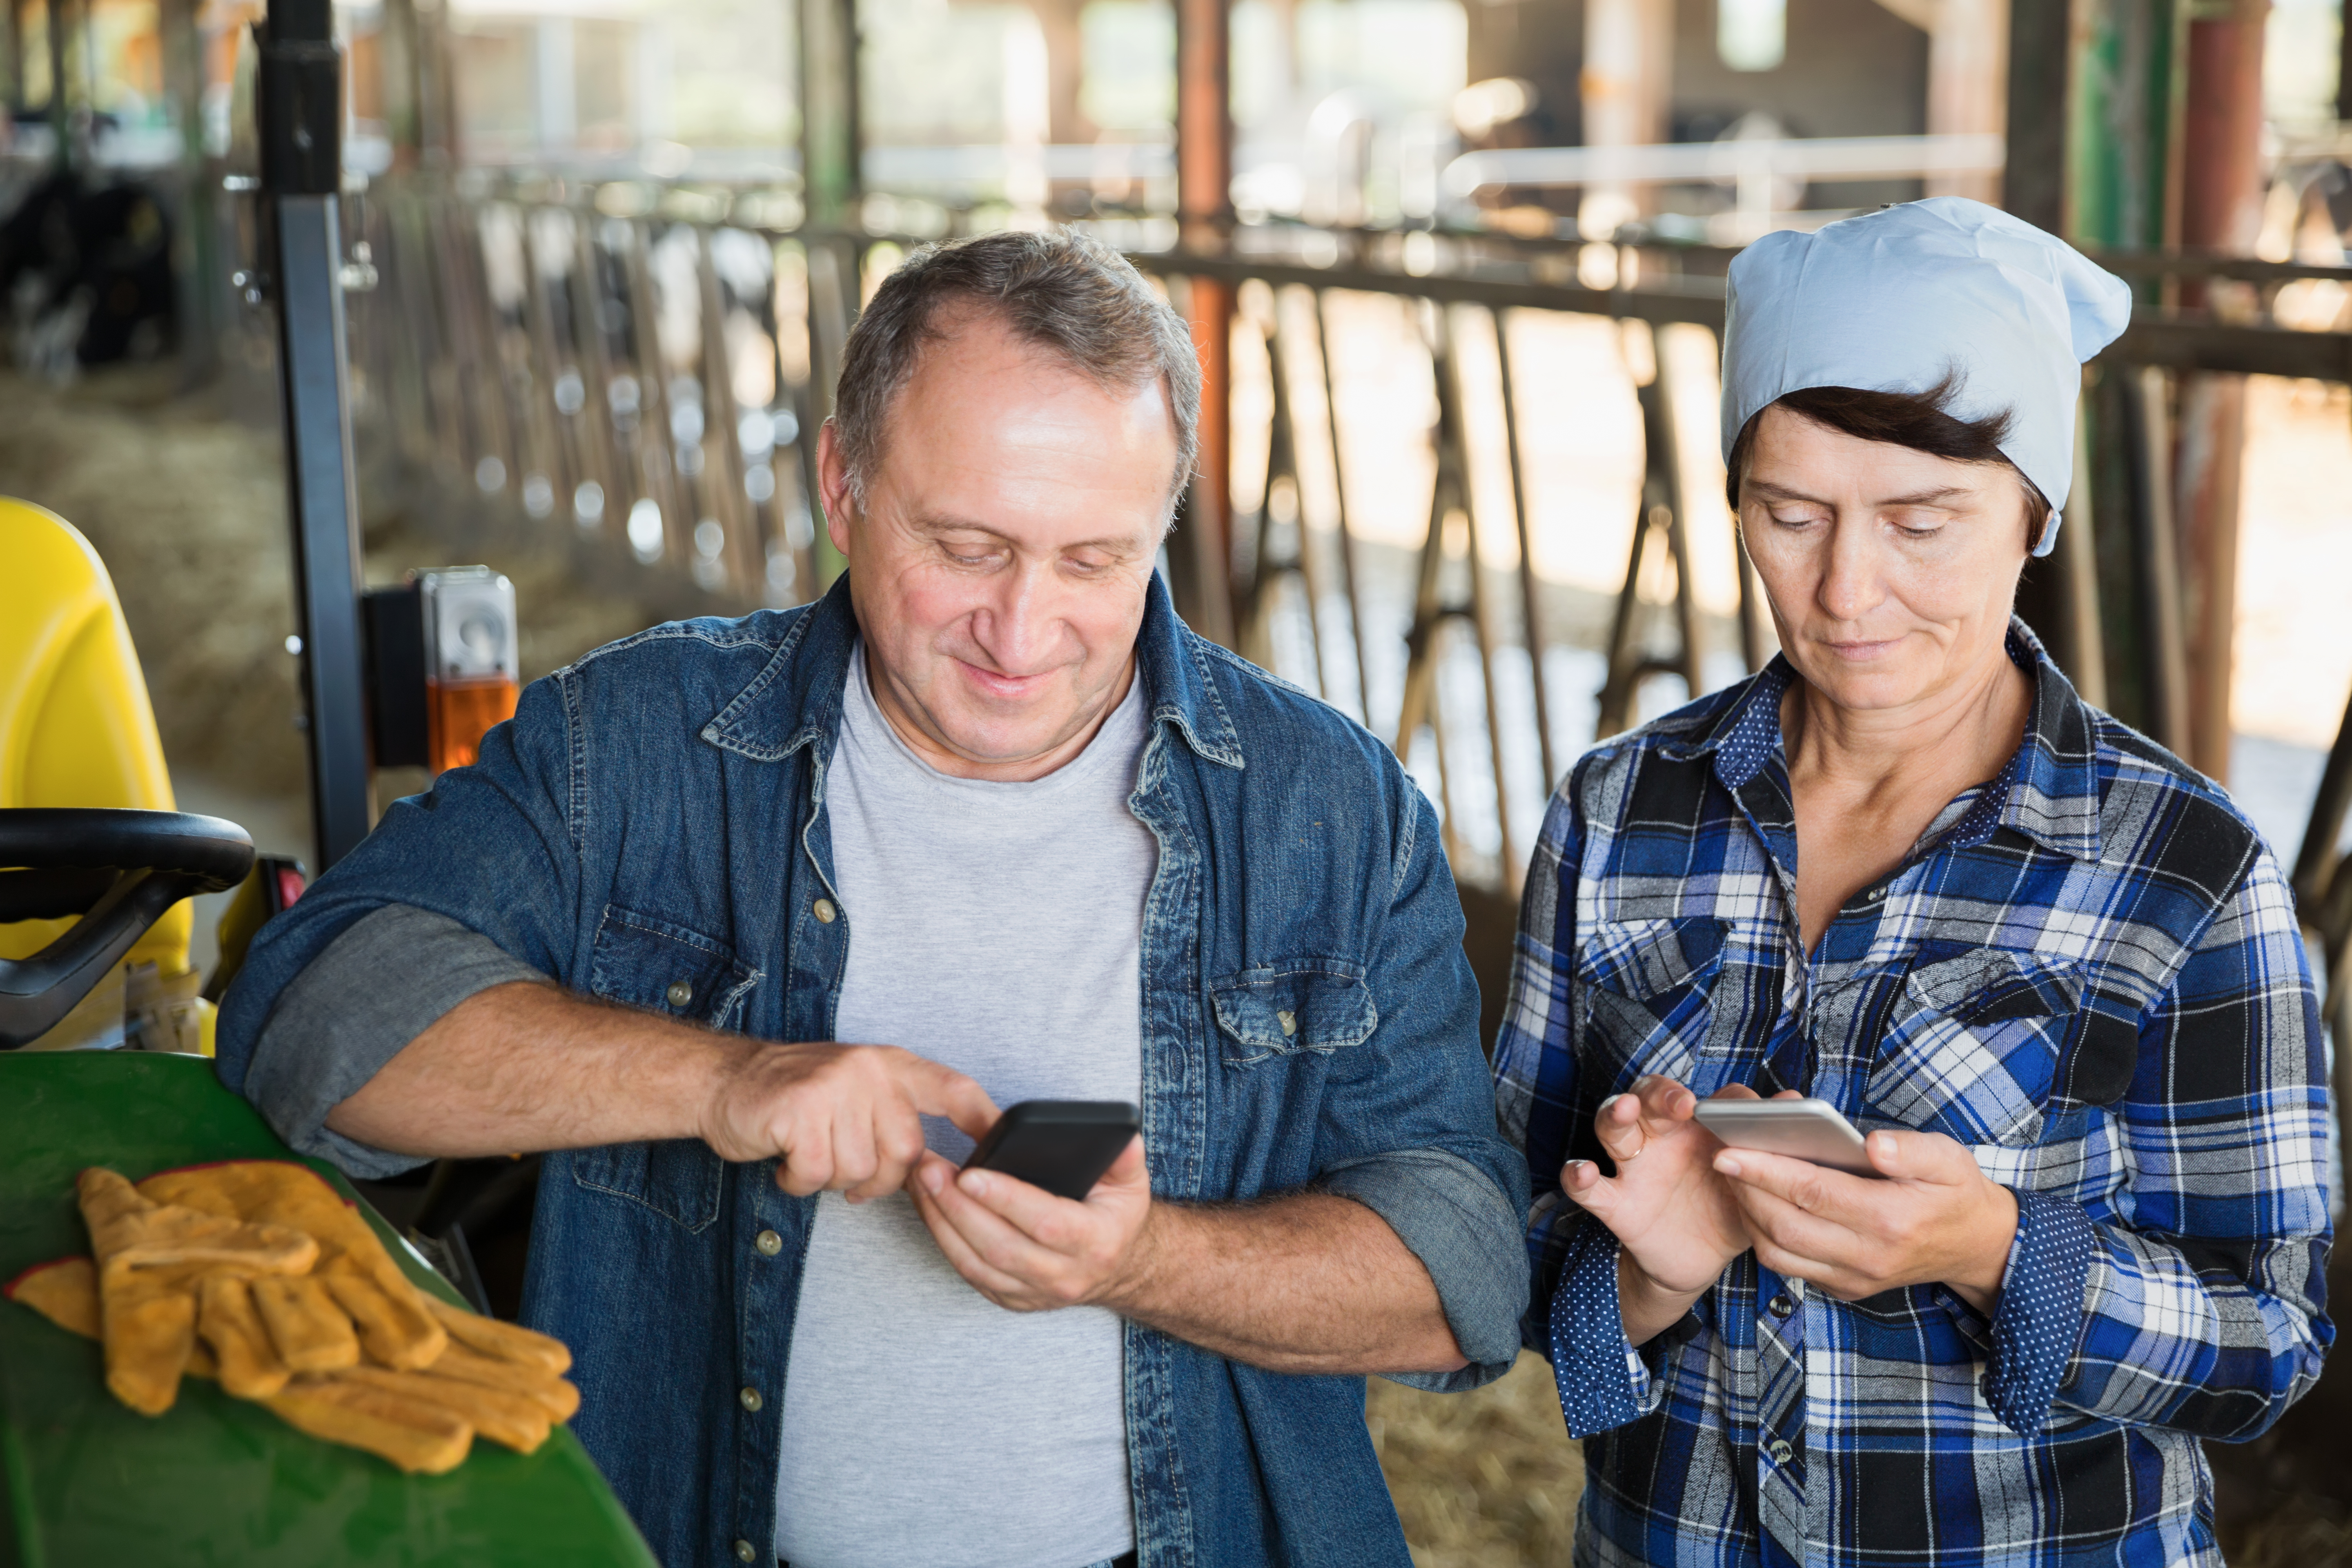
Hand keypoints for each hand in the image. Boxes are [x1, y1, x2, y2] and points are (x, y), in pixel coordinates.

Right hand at [698, 1043, 997, 1201]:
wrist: (725, 1081)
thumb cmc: (795, 1100)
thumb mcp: (856, 1094)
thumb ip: (896, 1119)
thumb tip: (937, 1172)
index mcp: (892, 1065)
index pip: (953, 1090)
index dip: (984, 1120)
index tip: (1005, 1148)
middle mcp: (870, 1070)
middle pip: (905, 1152)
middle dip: (876, 1178)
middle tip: (842, 1168)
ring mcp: (835, 1086)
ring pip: (860, 1169)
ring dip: (831, 1178)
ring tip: (808, 1153)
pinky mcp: (800, 1109)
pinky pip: (817, 1173)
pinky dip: (799, 1180)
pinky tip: (786, 1159)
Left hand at [905, 1135, 1153, 1311]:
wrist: (1115, 1268)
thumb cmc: (1115, 1217)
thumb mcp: (1130, 1183)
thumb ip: (1125, 1157)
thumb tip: (1123, 1136)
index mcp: (1095, 1242)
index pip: (1046, 1223)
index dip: (1006, 1200)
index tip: (971, 1173)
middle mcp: (1064, 1276)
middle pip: (1000, 1247)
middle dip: (958, 1207)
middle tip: (929, 1169)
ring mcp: (1033, 1293)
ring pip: (976, 1264)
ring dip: (941, 1222)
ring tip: (920, 1181)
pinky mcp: (1009, 1298)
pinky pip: (968, 1272)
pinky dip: (942, 1239)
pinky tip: (927, 1206)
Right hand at [1567, 1077, 1758, 1301]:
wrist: (1697, 1261)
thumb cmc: (1727, 1209)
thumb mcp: (1752, 1182)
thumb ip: (1769, 1149)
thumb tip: (1794, 1106)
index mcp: (1698, 1130)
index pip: (1706, 1098)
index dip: (1722, 1098)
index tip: (1745, 1107)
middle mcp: (1662, 1138)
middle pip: (1649, 1097)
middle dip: (1661, 1093)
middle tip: (1681, 1103)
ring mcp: (1635, 1168)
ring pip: (1613, 1128)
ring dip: (1615, 1114)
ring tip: (1625, 1111)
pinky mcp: (1617, 1204)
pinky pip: (1590, 1188)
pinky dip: (1579, 1176)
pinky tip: (1584, 1173)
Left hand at [1712, 1127, 2018, 1310]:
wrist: (1975, 1246)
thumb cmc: (1956, 1192)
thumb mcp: (1951, 1159)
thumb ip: (1912, 1149)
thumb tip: (1872, 1144)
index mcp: (1891, 1218)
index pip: (1813, 1192)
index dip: (1766, 1171)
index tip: (1728, 1150)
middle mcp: (1869, 1255)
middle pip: (1786, 1224)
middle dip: (1746, 1190)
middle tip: (1721, 1158)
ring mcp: (1856, 1277)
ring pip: (1781, 1252)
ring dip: (1748, 1215)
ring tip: (1733, 1178)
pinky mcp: (1847, 1288)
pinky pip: (1791, 1267)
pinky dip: (1764, 1237)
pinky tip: (1756, 1205)